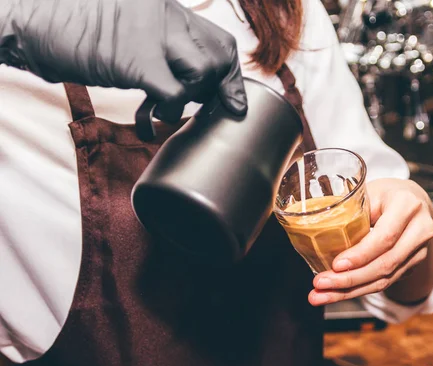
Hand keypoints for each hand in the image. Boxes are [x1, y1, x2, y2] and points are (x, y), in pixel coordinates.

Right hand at [0, 0, 246, 119]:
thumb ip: (165, 48)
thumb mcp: (132, 33)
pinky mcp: (135, 59)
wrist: (30, 22)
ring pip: (204, 73)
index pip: (222, 41)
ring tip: (164, 107)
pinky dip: (168, 112)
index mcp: (167, 8)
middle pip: (222, 56)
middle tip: (199, 105)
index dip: (232, 76)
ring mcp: (151, 34)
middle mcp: (166, 14)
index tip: (232, 101)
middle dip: (218, 89)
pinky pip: (175, 94)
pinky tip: (149, 118)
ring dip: (190, 100)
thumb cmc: (76, 32)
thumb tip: (195, 84)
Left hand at [308, 179, 432, 305]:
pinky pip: (385, 282)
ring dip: (350, 291)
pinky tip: (337, 293)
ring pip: (385, 278)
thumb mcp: (370, 192)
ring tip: (321, 295)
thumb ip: (352, 211)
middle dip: (350, 279)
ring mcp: (419, 251)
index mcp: (407, 205)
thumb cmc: (387, 194)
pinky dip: (358, 290)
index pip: (385, 236)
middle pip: (385, 263)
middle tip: (321, 284)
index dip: (360, 254)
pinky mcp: (412, 266)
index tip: (336, 265)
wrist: (416, 203)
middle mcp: (420, 230)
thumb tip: (318, 231)